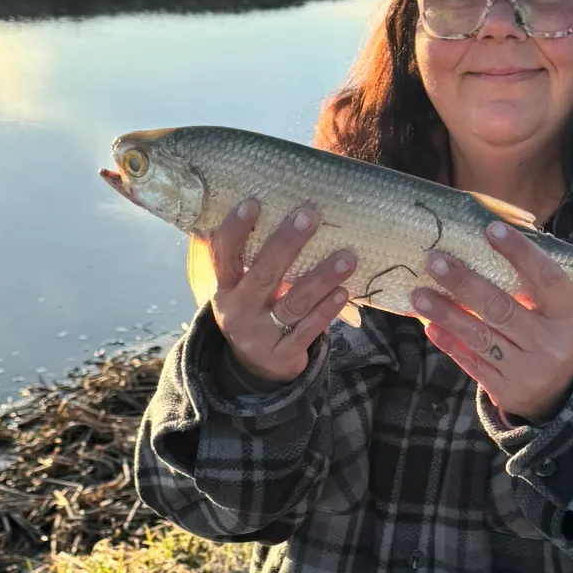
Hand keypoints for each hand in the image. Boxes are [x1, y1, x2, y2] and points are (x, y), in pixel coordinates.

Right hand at [207, 199, 357, 382]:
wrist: (254, 369)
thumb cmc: (255, 310)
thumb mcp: (241, 288)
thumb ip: (251, 257)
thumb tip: (273, 204)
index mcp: (225, 287)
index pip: (224, 255)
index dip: (235, 230)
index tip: (253, 203)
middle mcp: (238, 311)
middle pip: (263, 275)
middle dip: (286, 244)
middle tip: (309, 216)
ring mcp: (260, 335)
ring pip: (293, 303)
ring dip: (321, 278)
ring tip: (347, 257)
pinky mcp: (283, 356)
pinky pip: (308, 329)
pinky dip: (326, 310)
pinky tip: (343, 291)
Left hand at [412, 221, 572, 423]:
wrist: (565, 393)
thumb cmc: (552, 333)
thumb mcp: (557, 310)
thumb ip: (530, 285)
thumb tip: (483, 244)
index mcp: (567, 316)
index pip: (546, 278)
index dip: (521, 252)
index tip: (491, 229)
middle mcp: (549, 344)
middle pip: (502, 309)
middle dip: (464, 284)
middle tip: (435, 262)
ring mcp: (528, 371)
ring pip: (480, 338)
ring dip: (446, 314)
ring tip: (419, 295)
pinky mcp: (507, 391)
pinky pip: (472, 364)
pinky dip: (449, 343)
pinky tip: (430, 326)